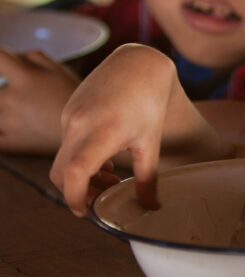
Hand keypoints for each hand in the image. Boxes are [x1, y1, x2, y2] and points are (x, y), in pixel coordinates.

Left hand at [0, 49, 79, 154]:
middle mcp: (12, 98)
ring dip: (5, 114)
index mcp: (24, 78)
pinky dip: (3, 134)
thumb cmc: (75, 104)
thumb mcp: (60, 72)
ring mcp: (7, 122)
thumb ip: (33, 57)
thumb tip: (14, 55)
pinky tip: (20, 132)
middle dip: (7, 94)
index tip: (3, 67)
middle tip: (29, 103)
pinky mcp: (8, 144)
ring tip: (31, 119)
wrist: (91, 138)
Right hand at [50, 44, 174, 215]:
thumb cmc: (149, 102)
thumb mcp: (151, 142)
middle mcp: (79, 123)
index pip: (75, 172)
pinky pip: (67, 142)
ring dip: (82, 175)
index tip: (86, 212)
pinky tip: (106, 157)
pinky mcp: (68, 110)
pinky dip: (81, 157)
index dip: (75, 197)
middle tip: (103, 198)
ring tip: (111, 177)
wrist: (138, 64)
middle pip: (61, 172)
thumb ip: (148, 178)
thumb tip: (151, 208)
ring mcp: (70, 115)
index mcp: (102, 131)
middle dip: (78, 192)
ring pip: (63, 158)